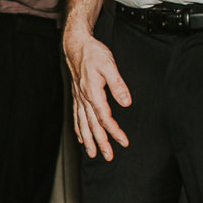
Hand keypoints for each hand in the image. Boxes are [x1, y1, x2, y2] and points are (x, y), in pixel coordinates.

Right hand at [64, 18, 131, 159]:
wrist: (76, 46)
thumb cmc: (93, 54)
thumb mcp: (109, 65)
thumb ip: (118, 84)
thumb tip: (126, 102)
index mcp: (92, 92)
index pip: (104, 117)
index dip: (114, 131)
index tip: (123, 142)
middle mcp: (84, 98)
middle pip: (93, 125)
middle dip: (101, 142)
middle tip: (107, 156)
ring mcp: (79, 98)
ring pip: (83, 124)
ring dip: (88, 140)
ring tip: (93, 154)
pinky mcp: (77, 96)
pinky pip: (77, 117)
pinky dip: (79, 129)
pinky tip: (81, 137)